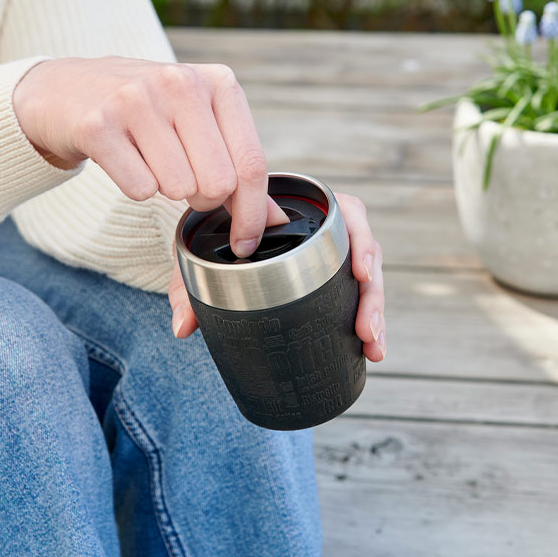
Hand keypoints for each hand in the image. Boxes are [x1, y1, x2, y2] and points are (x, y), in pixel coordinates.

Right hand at [13, 57, 286, 256]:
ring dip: (167, 190)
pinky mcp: (98, 124)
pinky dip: (135, 187)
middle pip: (218, 183)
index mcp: (219, 83)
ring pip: (177, 189)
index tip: (243, 244)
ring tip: (152, 162)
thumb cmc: (149, 113)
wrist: (70, 90)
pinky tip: (126, 159)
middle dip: (203, 199)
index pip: (251, 164)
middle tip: (184, 179)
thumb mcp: (202, 125)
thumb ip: (240, 169)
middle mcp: (181, 84)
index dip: (252, 215)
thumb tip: (277, 220)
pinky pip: (138, 189)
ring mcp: (136, 99)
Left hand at [168, 192, 385, 361]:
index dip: (360, 241)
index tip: (361, 273)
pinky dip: (366, 319)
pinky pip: (357, 293)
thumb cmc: (217, 232)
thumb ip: (190, 284)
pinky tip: (370, 349)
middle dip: (372, 294)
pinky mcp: (333, 275)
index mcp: (305, 207)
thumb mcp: (203, 252)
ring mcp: (333, 253)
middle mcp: (327, 228)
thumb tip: (183, 327)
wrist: (220, 233)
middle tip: (366, 329)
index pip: (348, 213)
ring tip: (372, 347)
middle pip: (365, 253)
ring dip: (374, 312)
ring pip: (368, 277)